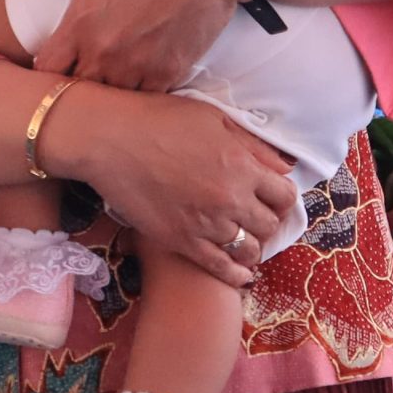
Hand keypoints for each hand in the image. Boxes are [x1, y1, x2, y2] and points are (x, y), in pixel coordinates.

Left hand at [30, 0, 257, 89]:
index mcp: (81, 25)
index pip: (47, 69)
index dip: (46, 67)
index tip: (54, 59)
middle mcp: (106, 55)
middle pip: (77, 90)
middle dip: (75, 81)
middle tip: (82, 67)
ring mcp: (138, 69)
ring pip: (111, 99)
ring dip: (108, 88)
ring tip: (112, 72)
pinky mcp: (169, 74)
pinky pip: (144, 99)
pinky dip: (138, 91)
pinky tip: (140, 74)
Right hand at [74, 90, 298, 288]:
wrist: (108, 138)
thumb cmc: (158, 118)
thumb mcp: (212, 118)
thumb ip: (252, 144)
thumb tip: (284, 166)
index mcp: (241, 165)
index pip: (284, 195)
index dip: (281, 198)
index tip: (272, 198)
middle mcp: (230, 198)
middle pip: (269, 225)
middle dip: (266, 222)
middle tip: (255, 218)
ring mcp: (206, 224)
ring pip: (248, 250)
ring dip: (251, 247)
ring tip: (243, 241)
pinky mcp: (182, 241)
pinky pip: (221, 268)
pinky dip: (236, 274)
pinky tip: (240, 274)